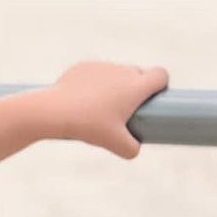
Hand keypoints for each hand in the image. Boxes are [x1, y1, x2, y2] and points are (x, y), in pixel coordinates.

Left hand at [44, 60, 169, 158]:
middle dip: (135, 88)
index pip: (161, 74)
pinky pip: (95, 74)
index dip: (160, 85)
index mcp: (136, 86)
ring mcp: (102, 66)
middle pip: (138, 73)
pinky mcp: (83, 66)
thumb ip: (131, 149)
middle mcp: (122, 71)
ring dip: (114, 85)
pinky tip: (82, 100)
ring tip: (99, 108)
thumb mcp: (114, 144)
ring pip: (115, 73)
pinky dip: (93, 84)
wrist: (55, 111)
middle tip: (123, 110)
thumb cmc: (89, 127)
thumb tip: (134, 149)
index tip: (151, 99)